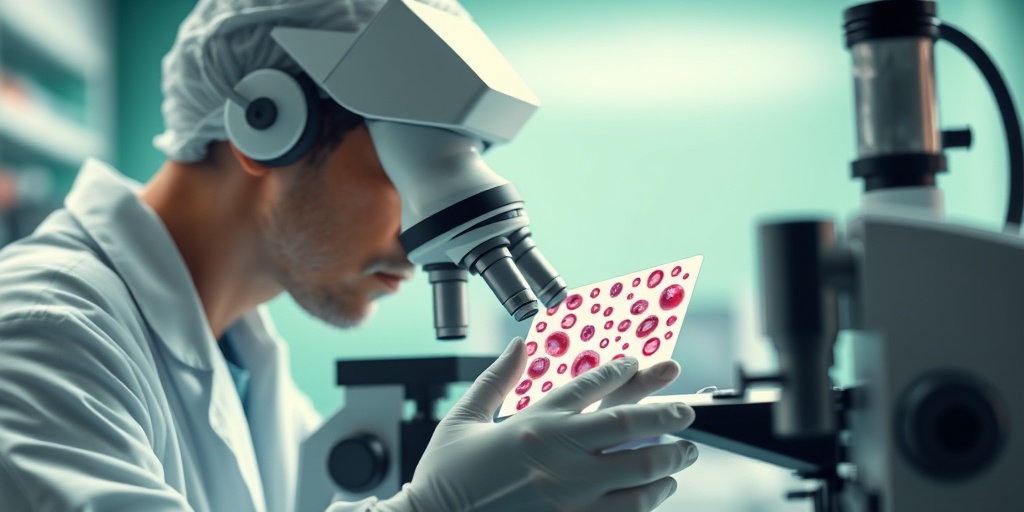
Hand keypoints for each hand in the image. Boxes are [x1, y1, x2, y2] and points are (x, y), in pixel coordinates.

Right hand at [379, 338, 698, 511]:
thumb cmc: (445, 480)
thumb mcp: (462, 420)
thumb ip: (496, 379)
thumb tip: (519, 344)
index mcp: (531, 425)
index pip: (589, 386)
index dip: (622, 371)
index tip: (642, 364)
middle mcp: (557, 457)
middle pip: (629, 425)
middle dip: (666, 413)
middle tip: (687, 411)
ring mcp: (570, 496)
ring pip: (640, 471)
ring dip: (669, 458)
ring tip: (684, 452)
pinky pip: (629, 510)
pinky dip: (652, 497)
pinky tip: (659, 488)